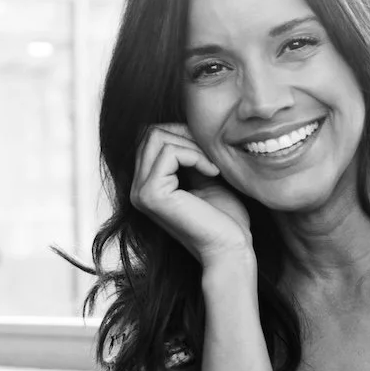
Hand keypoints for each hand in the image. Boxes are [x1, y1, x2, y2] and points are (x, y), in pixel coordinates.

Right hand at [131, 122, 252, 264]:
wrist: (231, 249)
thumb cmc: (225, 218)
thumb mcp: (206, 176)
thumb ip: (190, 153)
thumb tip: (184, 122)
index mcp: (148, 184)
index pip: (152, 136)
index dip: (182, 132)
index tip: (209, 150)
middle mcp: (138, 188)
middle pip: (150, 132)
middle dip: (185, 134)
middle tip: (211, 156)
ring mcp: (141, 192)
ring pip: (156, 138)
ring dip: (192, 145)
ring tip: (213, 166)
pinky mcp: (151, 195)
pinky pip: (168, 153)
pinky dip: (195, 155)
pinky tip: (212, 172)